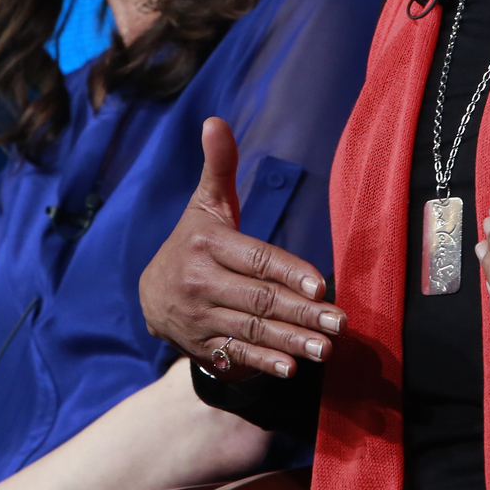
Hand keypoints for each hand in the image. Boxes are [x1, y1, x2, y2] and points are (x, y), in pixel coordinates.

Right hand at [139, 118, 345, 379]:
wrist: (150, 294)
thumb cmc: (193, 241)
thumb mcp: (204, 204)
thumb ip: (218, 166)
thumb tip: (215, 121)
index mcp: (205, 244)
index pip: (254, 259)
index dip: (287, 271)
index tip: (320, 284)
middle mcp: (200, 282)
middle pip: (258, 299)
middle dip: (301, 313)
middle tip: (340, 321)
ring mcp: (200, 318)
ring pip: (251, 330)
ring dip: (290, 341)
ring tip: (325, 348)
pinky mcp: (201, 345)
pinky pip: (235, 354)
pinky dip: (263, 363)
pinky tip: (291, 369)